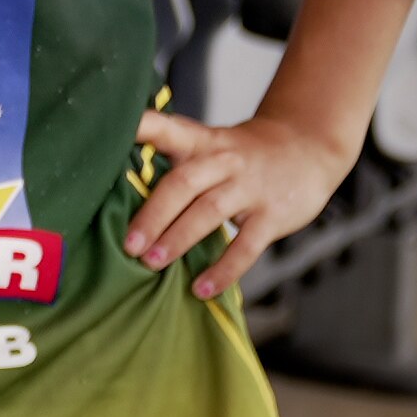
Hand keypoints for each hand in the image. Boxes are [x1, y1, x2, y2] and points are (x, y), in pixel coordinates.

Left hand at [123, 106, 353, 299]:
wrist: (307, 149)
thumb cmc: (242, 155)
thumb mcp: (208, 144)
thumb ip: (173, 163)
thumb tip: (117, 194)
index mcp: (199, 141)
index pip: (165, 128)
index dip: (139, 128)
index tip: (108, 132)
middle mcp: (222, 160)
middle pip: (183, 184)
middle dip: (152, 215)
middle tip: (128, 244)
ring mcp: (250, 187)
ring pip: (209, 213)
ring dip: (178, 240)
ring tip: (151, 264)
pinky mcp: (273, 215)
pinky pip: (245, 246)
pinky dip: (223, 270)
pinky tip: (201, 289)